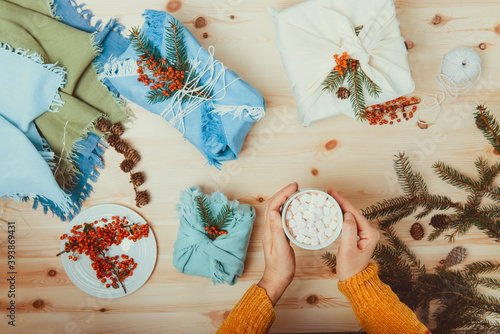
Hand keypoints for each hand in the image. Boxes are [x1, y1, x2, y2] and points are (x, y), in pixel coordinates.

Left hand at [258, 182, 297, 305]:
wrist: (278, 278)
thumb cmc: (280, 267)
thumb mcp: (280, 250)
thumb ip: (277, 231)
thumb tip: (274, 213)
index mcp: (269, 229)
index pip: (273, 206)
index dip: (282, 194)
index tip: (293, 187)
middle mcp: (270, 227)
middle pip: (274, 204)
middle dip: (284, 192)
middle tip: (296, 186)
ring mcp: (274, 230)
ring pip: (278, 209)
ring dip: (286, 199)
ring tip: (297, 193)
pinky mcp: (280, 234)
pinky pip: (283, 216)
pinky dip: (289, 209)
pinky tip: (297, 208)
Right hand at [328, 187, 379, 281]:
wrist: (354, 280)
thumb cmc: (350, 267)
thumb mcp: (347, 249)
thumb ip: (348, 231)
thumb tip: (346, 215)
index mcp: (370, 234)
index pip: (355, 214)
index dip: (343, 202)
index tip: (333, 192)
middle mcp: (370, 231)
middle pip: (353, 212)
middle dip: (341, 202)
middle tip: (329, 192)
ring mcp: (365, 233)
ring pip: (351, 216)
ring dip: (341, 207)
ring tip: (330, 198)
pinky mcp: (359, 236)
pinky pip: (349, 222)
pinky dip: (341, 215)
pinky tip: (335, 210)